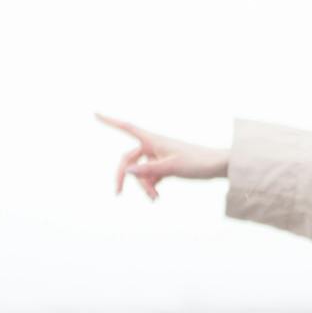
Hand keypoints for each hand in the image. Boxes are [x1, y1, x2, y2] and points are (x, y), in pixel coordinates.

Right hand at [96, 113, 229, 200]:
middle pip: (130, 159)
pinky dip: (152, 186)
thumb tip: (127, 170)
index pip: (127, 128)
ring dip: (145, 186)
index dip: (110, 121)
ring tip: (155, 199)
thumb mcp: (170, 168)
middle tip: (117, 194)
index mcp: (153, 140)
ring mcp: (159, 156)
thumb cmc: (196, 162)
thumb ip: (148, 170)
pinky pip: (152, 175)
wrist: (217, 165)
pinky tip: (157, 196)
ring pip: (142, 171)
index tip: (95, 113)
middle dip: (125, 177)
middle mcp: (154, 145)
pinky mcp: (165, 165)